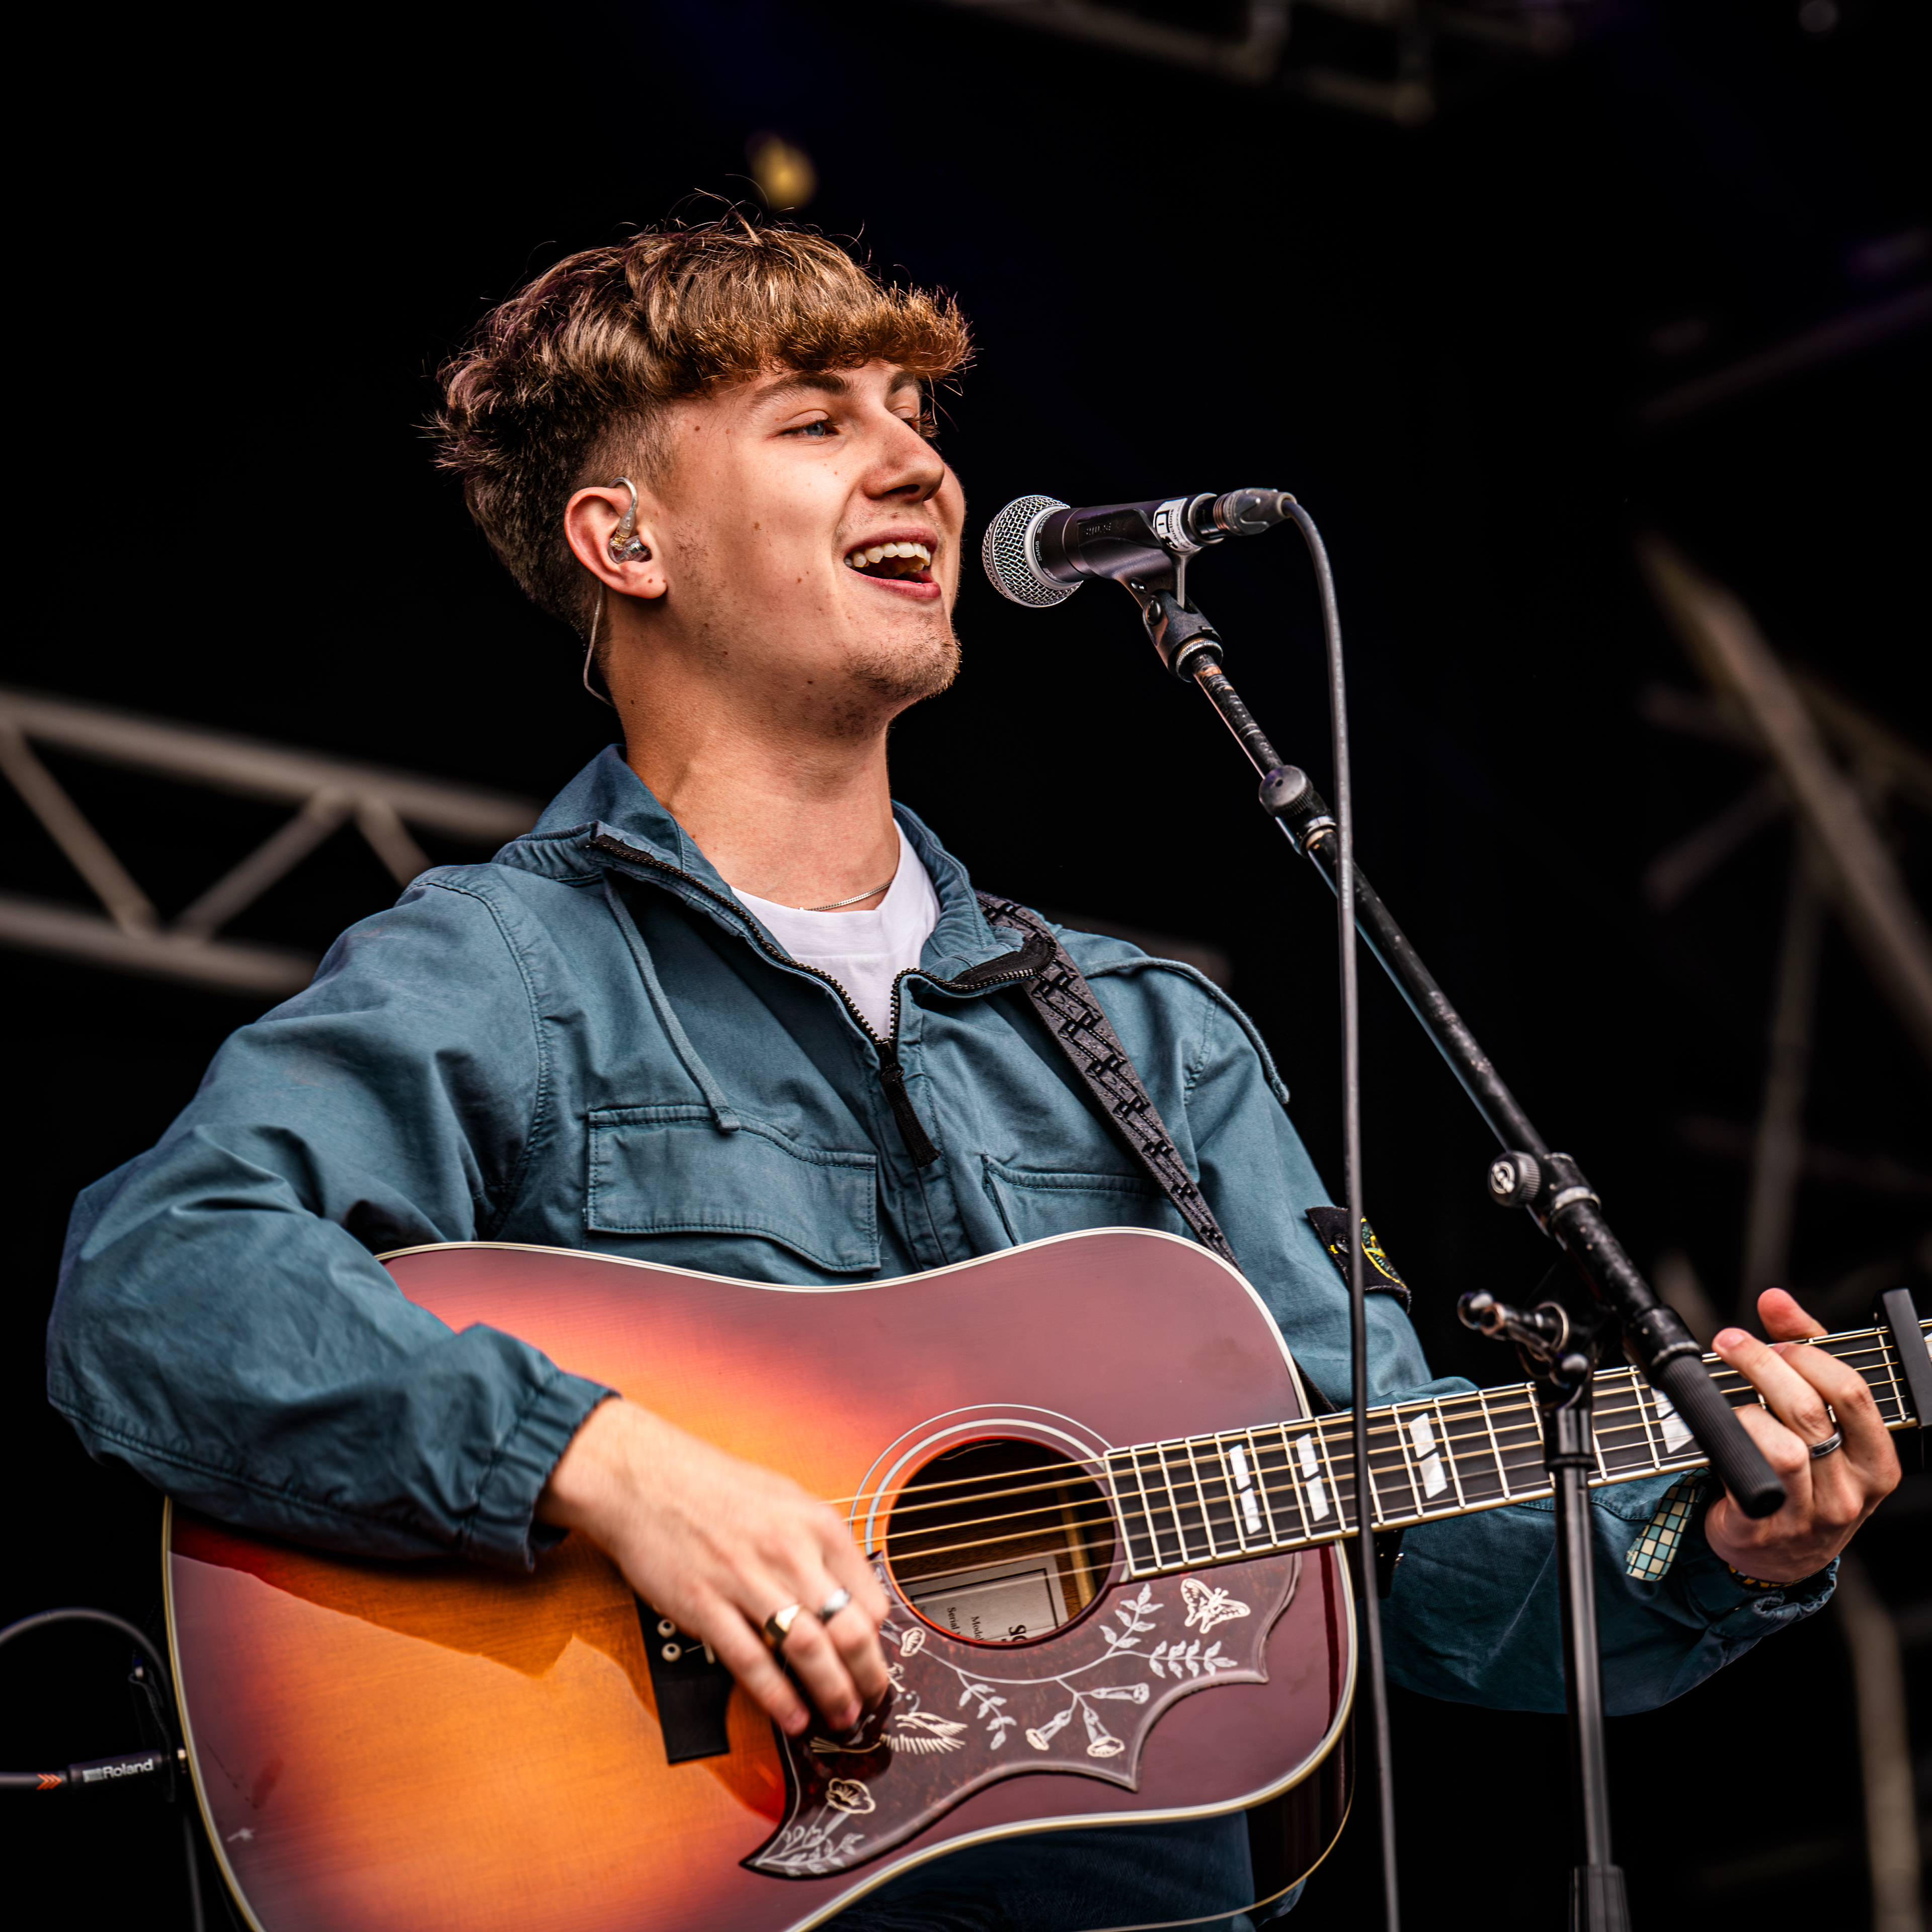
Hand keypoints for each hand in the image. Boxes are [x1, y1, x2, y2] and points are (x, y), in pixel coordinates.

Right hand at [537, 1398, 890, 1735]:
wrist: (643, 1477)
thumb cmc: (713, 1486)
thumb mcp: (785, 1498)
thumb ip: (818, 1543)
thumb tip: (850, 1589)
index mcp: (816, 1524)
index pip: (870, 1599)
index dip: (877, 1640)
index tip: (872, 1659)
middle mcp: (789, 1551)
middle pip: (849, 1630)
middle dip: (867, 1678)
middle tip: (869, 1702)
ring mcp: (746, 1580)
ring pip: (809, 1650)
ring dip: (831, 1693)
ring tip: (840, 1717)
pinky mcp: (705, 1605)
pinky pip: (751, 1661)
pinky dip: (777, 1697)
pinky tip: (791, 1716)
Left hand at [1703, 1288, 1899, 1583]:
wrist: (1776, 1553)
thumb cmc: (1803, 1475)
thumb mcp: (1819, 1416)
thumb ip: (1805, 1353)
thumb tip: (1776, 1299)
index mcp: (1875, 1460)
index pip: (1854, 1392)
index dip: (1808, 1354)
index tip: (1776, 1338)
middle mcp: (1850, 1490)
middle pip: (1811, 1410)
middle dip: (1764, 1364)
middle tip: (1732, 1344)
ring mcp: (1811, 1513)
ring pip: (1785, 1445)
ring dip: (1748, 1407)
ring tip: (1733, 1398)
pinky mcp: (1766, 1527)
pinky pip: (1750, 1474)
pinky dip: (1732, 1442)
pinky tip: (1724, 1433)